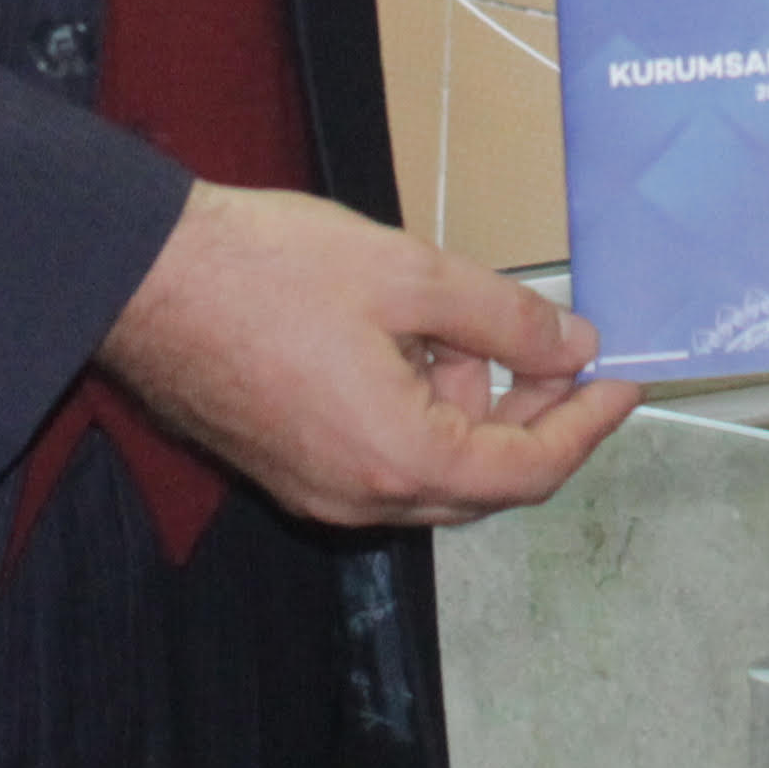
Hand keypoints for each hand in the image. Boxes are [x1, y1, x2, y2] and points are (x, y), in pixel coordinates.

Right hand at [99, 180, 642, 527]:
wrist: (144, 280)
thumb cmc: (269, 269)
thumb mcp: (410, 274)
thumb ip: (506, 317)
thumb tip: (575, 347)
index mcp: (398, 458)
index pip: (528, 471)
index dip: (587, 425)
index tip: (624, 382)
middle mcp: (360, 498)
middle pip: (484, 482)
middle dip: (532, 414)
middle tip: (556, 343)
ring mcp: (319, 491)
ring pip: (432, 470)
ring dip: (468, 406)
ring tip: (460, 320)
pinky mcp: (289, 469)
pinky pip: (382, 459)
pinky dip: (418, 410)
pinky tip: (409, 340)